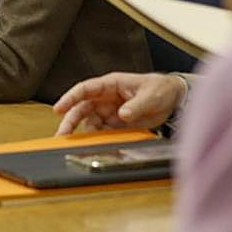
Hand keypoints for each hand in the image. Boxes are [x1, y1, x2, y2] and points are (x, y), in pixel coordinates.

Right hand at [53, 72, 186, 135]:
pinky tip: (98, 147)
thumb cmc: (160, 89)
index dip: (70, 98)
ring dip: (84, 134)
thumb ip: (136, 105)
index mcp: (110, 85)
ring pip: (89, 123)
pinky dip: (99, 140)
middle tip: (62, 135)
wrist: (173, 99)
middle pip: (81, 109)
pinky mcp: (115, 125)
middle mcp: (105, 99)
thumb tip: (122, 114)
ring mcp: (109, 112)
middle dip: (70, 121)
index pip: (85, 89)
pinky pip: (103, 133)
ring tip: (79, 145)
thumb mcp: (150, 95)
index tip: (58, 109)